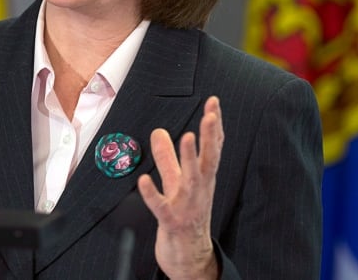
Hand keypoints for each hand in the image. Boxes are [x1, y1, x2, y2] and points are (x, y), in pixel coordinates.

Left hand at [138, 96, 223, 279]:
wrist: (189, 255)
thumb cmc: (185, 214)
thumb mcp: (177, 182)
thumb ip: (168, 157)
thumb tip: (158, 131)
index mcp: (204, 177)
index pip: (213, 147)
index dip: (214, 125)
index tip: (214, 103)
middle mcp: (200, 189)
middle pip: (208, 159)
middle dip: (210, 136)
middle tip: (211, 114)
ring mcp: (187, 206)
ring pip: (190, 179)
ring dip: (189, 158)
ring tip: (187, 136)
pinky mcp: (171, 222)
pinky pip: (161, 207)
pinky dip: (152, 194)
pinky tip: (143, 180)